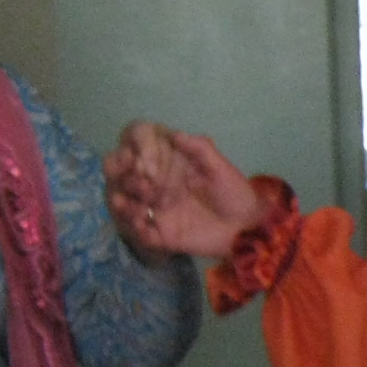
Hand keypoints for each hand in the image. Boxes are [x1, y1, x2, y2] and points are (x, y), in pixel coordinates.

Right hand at [104, 124, 269, 258]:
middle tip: (144, 185)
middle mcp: (154, 184)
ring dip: (123, 202)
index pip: (138, 149)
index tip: (146, 164)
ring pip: (121, 201)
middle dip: (123, 175)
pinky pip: (138, 230)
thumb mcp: (220, 167)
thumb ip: (199, 149)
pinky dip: (135, 227)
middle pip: (120, 173)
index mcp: (167, 164)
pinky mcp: (159, 233)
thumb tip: (174, 133)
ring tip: (140, 207)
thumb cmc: (234, 193)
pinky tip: (144, 224)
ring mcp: (154, 208)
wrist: (247, 228)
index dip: (136, 151)